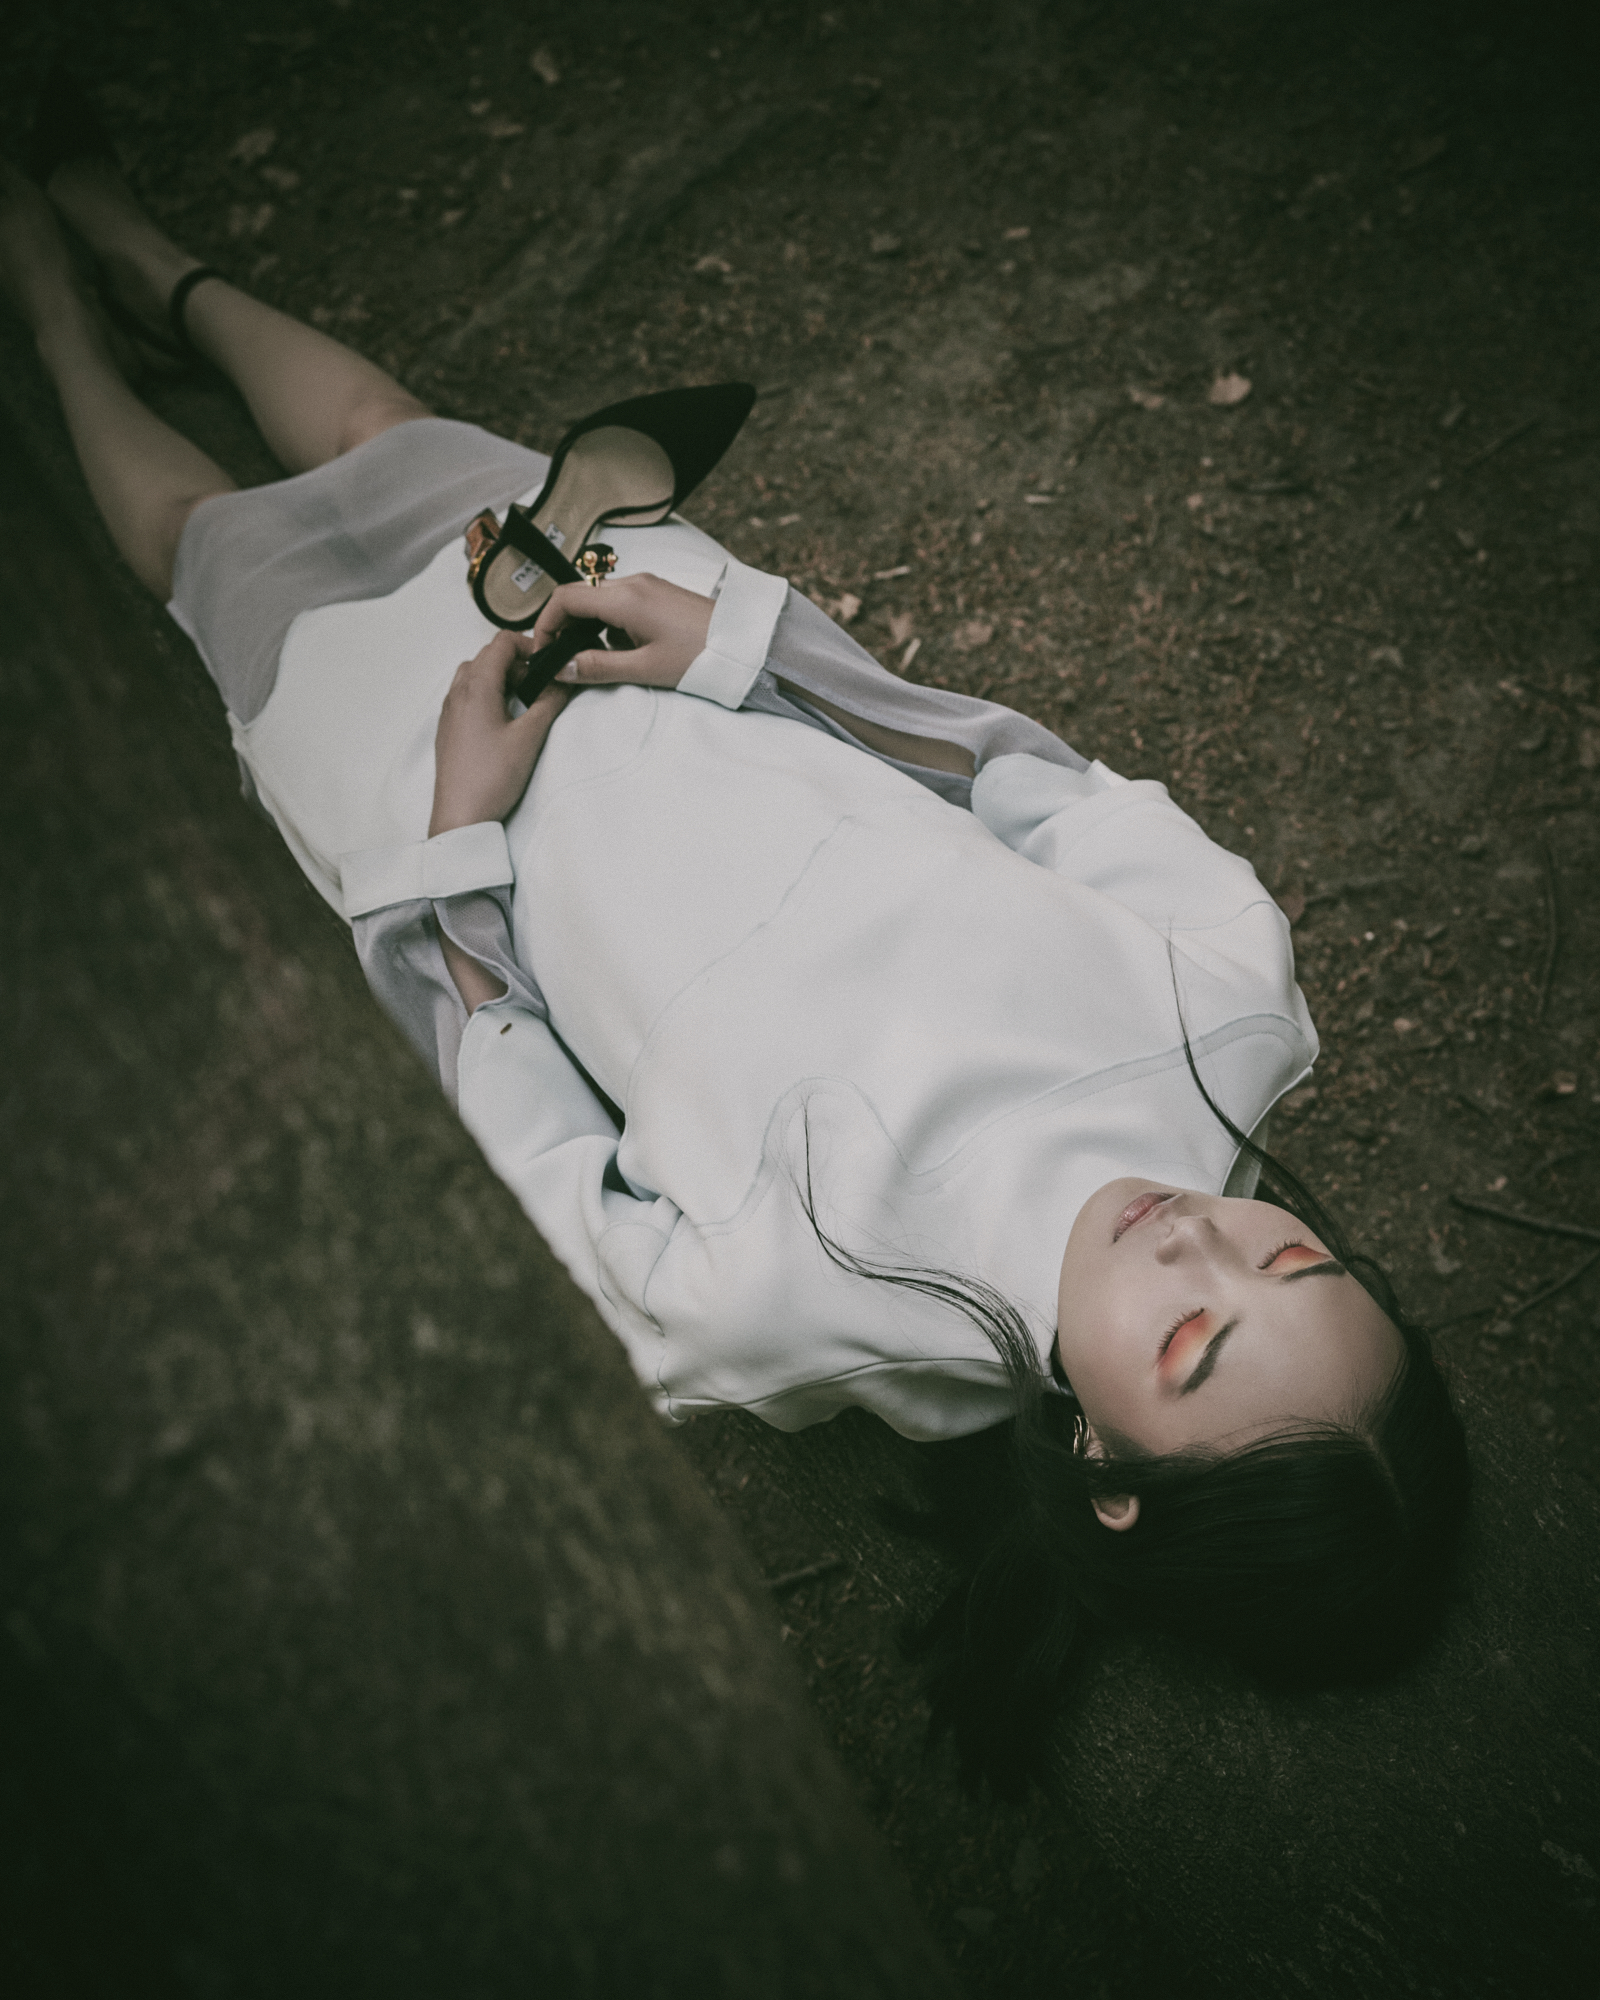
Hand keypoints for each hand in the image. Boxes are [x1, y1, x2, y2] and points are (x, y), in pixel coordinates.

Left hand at [429, 632, 570, 836]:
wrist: (461, 815)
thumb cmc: (492, 777)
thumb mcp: (530, 737)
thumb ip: (550, 702)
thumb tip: (563, 682)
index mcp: (476, 687)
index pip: (501, 643)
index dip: (528, 646)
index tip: (547, 663)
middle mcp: (457, 692)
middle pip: (487, 656)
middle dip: (516, 663)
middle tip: (540, 685)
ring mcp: (449, 710)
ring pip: (474, 675)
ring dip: (500, 678)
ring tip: (523, 702)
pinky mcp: (448, 728)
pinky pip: (466, 695)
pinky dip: (487, 695)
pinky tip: (503, 720)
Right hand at [532, 572, 713, 689]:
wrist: (745, 644)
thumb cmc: (701, 656)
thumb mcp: (644, 669)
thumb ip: (597, 667)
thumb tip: (561, 668)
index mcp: (624, 598)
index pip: (564, 599)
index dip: (546, 624)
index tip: (543, 650)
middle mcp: (632, 583)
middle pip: (579, 596)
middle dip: (564, 627)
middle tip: (564, 659)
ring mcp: (647, 585)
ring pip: (598, 600)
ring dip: (588, 627)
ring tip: (596, 660)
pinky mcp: (658, 593)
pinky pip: (620, 602)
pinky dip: (609, 624)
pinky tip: (623, 651)